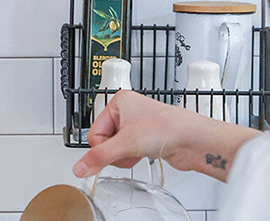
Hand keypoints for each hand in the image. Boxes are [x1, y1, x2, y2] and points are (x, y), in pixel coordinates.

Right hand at [72, 90, 259, 181]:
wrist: (190, 138)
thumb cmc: (166, 127)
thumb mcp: (127, 143)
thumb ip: (99, 157)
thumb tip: (79, 167)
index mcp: (119, 101)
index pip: (93, 132)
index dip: (103, 147)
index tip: (115, 150)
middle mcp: (126, 110)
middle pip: (103, 141)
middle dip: (115, 152)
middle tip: (130, 149)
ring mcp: (135, 124)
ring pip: (114, 149)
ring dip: (124, 156)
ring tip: (139, 151)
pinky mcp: (143, 137)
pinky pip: (125, 153)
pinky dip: (131, 157)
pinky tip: (143, 154)